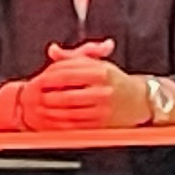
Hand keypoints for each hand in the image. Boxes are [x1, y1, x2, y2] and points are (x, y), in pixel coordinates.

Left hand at [16, 39, 147, 128]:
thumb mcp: (97, 62)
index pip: (65, 72)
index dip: (47, 76)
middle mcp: (103, 90)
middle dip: (44, 95)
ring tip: (40, 105)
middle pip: (63, 94)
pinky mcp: (101, 123)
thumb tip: (52, 50)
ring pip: (67, 111)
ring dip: (49, 110)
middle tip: (35, 94)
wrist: (140, 100)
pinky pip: (74, 124)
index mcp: (100, 72)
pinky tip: (52, 117)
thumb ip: (73, 57)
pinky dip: (59, 122)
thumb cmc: (115, 80)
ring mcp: (103, 108)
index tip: (38, 79)